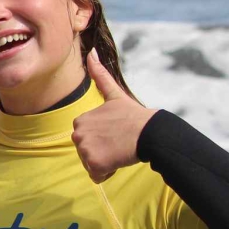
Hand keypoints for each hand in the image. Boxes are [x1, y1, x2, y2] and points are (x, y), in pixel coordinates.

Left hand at [71, 49, 157, 182]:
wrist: (150, 132)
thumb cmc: (134, 116)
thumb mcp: (114, 94)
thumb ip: (100, 75)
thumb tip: (91, 52)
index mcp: (80, 119)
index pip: (87, 139)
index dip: (103, 139)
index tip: (116, 132)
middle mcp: (78, 133)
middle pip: (87, 152)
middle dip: (102, 151)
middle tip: (119, 142)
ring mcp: (85, 149)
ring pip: (91, 164)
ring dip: (106, 162)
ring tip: (120, 150)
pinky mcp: (93, 163)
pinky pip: (97, 176)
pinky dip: (107, 173)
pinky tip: (118, 160)